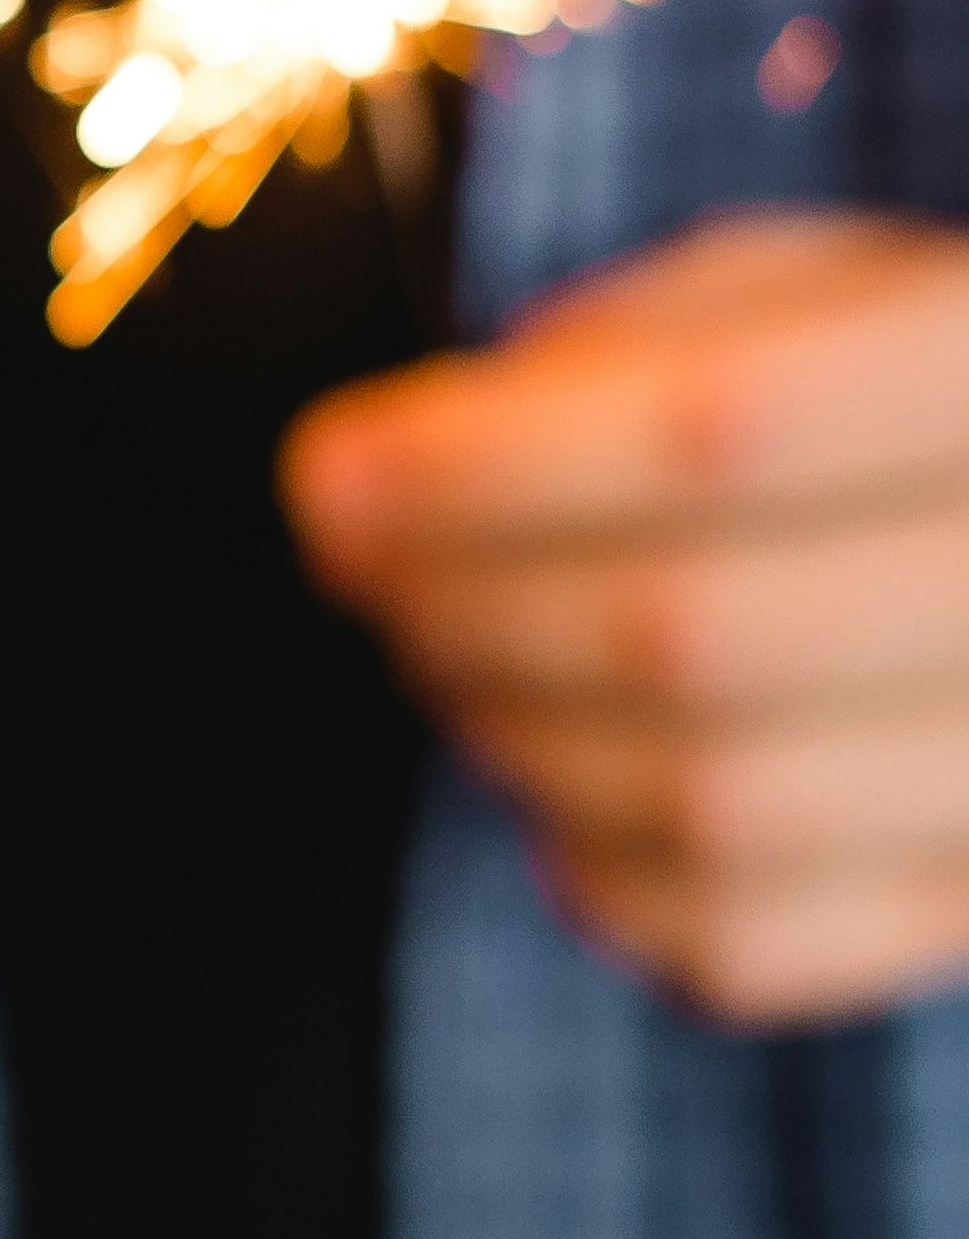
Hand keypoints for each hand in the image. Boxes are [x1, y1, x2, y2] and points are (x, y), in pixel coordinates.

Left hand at [287, 209, 968, 1022]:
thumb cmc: (929, 392)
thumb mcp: (830, 291)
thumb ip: (646, 339)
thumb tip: (425, 449)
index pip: (721, 431)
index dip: (483, 467)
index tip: (329, 476)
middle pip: (692, 632)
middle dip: (465, 605)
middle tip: (366, 568)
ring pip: (714, 806)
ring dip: (513, 734)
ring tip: (446, 657)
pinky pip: (756, 947)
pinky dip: (606, 881)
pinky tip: (560, 799)